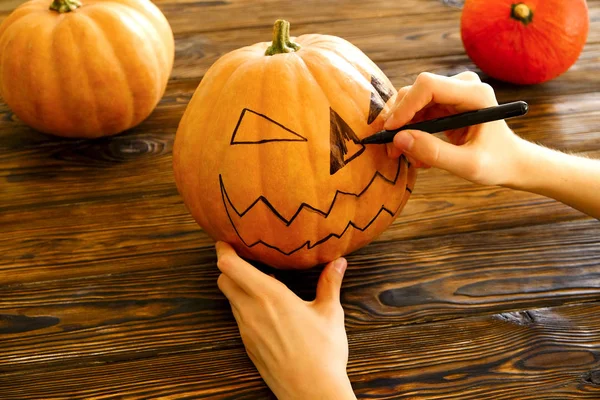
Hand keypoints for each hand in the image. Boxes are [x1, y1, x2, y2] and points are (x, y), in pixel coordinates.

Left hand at [215, 242, 355, 399]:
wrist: (311, 392)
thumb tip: (338, 261)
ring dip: (238, 286)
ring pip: (231, 299)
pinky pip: (239, 317)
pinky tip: (266, 308)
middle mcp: (251, 310)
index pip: (230, 267)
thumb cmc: (322, 352)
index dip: (223, 250)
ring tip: (258, 280)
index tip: (226, 239)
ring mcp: (247, 330)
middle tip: (243, 256)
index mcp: (269, 296)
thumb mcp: (330, 313)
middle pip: (224, 280)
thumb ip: (330, 283)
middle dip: (229, 266)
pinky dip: (245, 305)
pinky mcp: (248, 345)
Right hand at [384, 71, 525, 186]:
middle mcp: (463, 85)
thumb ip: (433, 152)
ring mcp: (453, 92)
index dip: (405, 106)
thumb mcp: (467, 165)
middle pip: (416, 91)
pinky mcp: (446, 102)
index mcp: (475, 94)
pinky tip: (418, 152)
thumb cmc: (497, 163)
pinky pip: (417, 111)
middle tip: (392, 150)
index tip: (391, 132)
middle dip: (399, 120)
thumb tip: (398, 139)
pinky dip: (411, 131)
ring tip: (405, 156)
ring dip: (403, 129)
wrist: (510, 161)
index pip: (428, 86)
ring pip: (412, 102)